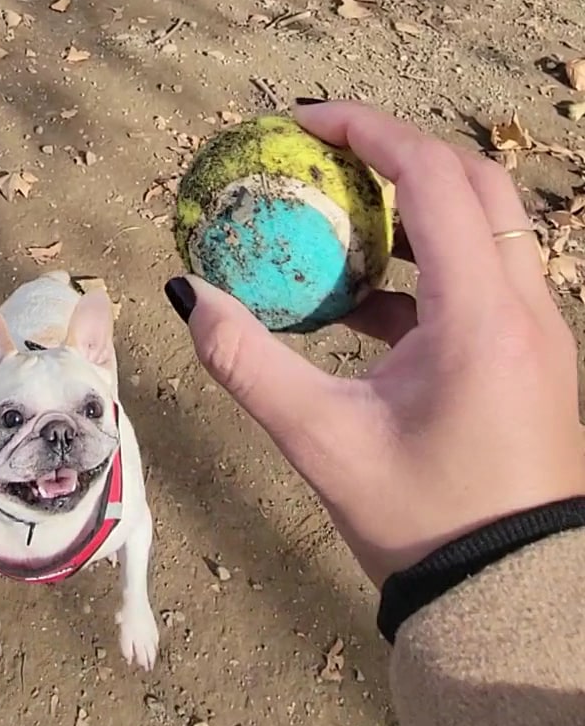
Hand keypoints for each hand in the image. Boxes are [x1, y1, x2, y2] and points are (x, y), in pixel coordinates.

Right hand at [166, 101, 584, 585]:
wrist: (509, 603)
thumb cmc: (424, 524)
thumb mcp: (322, 442)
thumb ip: (248, 363)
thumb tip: (186, 296)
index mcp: (482, 315)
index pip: (433, 177)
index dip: (369, 132)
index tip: (304, 122)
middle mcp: (525, 307)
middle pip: (473, 182)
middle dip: (397, 153)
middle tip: (324, 154)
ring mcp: (538, 332)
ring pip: (486, 227)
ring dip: (415, 207)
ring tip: (337, 218)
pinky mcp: (533, 358)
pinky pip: (484, 277)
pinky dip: (428, 265)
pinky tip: (361, 304)